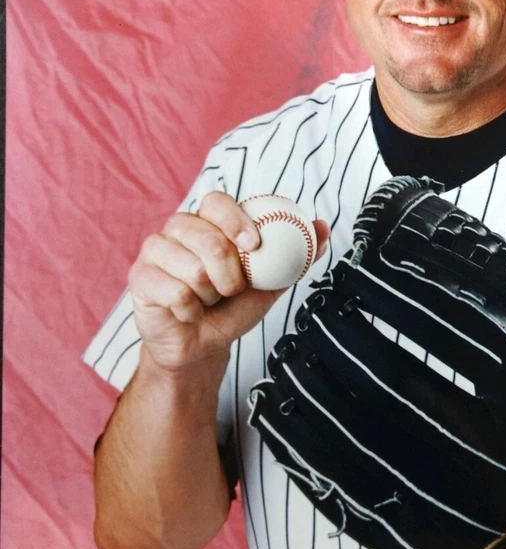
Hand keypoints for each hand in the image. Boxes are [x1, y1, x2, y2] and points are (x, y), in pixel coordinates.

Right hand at [128, 191, 329, 371]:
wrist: (203, 345)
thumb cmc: (232, 308)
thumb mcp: (272, 282)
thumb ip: (297, 255)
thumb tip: (322, 227)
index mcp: (207, 221)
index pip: (216, 202)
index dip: (234, 220)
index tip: (254, 244)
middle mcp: (177, 229)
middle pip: (207, 238)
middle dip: (229, 273)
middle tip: (231, 289)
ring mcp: (154, 251)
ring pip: (192, 270)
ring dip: (210, 297)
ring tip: (206, 300)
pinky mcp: (140, 278)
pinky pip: (174, 293)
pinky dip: (191, 311)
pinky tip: (187, 312)